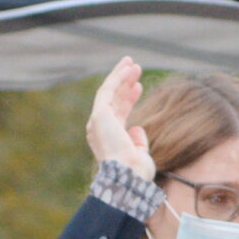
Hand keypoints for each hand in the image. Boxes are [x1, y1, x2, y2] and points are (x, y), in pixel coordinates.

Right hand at [86, 56, 154, 180]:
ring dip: (121, 76)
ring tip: (133, 63)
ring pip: (109, 92)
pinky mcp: (100, 114)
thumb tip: (137, 128)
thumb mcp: (140, 155)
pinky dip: (118, 78)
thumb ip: (138, 142)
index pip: (118, 113)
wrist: (128, 175)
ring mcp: (98, 121)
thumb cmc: (136, 171)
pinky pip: (108, 90)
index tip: (139, 87)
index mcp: (108, 138)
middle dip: (124, 83)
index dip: (128, 98)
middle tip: (134, 68)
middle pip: (113, 100)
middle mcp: (100, 128)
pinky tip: (128, 68)